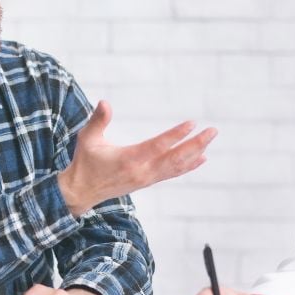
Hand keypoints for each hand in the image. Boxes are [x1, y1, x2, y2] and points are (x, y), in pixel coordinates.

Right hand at [58, 101, 217, 215]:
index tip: (192, 123)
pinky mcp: (147, 182)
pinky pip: (172, 173)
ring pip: (176, 166)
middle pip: (175, 158)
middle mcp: (142, 171)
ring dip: (195, 153)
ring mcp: (146, 178)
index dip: (176, 135)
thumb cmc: (85, 162)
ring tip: (210, 139)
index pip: (158, 146)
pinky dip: (188, 166)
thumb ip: (98, 120)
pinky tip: (201, 158)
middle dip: (195, 144)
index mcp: (129, 159)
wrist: (81, 192)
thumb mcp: (87, 139)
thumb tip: (104, 102)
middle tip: (213, 131)